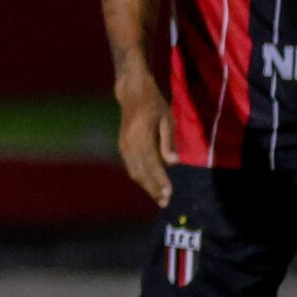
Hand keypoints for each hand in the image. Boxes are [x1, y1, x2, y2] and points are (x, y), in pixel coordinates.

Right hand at [115, 76, 174, 207]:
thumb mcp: (166, 118)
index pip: (152, 164)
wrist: (131, 94)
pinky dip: (140, 178)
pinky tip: (149, 184)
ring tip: (158, 197)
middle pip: (141, 172)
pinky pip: (131, 167)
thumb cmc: (154, 104)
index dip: (160, 180)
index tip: (169, 194)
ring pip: (134, 172)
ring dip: (146, 186)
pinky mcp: (123, 147)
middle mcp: (129, 145)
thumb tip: (173, 162)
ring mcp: (124, 147)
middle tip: (164, 202)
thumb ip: (168, 141)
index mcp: (141, 138)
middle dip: (153, 189)